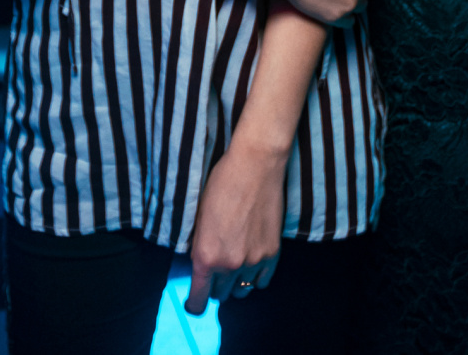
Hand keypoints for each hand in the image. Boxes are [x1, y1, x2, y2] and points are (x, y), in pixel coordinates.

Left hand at [185, 141, 285, 314]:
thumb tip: (201, 264)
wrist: (255, 165)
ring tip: (235, 263)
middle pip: (220, 295)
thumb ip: (199, 246)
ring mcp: (253, 260)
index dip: (194, 303)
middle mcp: (229, 264)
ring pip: (241, 290)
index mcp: (205, 255)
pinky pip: (263, 281)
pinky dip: (256, 277)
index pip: (198, 299)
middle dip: (215, 285)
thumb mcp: (200, 216)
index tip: (195, 302)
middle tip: (216, 269)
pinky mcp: (273, 253)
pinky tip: (252, 262)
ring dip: (235, 282)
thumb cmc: (223, 183)